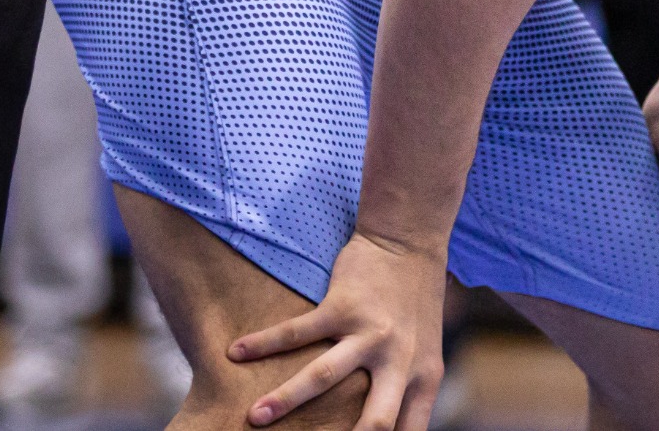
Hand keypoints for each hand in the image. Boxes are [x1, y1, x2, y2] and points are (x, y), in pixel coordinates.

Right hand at [229, 232, 445, 430]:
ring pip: (325, 376)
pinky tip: (234, 352)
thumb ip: (404, 396)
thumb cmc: (413, 309)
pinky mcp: (344, 305)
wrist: (410, 245)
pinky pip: (297, 331)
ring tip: (254, 419)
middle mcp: (402, 361)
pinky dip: (263, 343)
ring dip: (285, 400)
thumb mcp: (424, 356)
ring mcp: (372, 333)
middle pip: (374, 422)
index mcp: (423, 380)